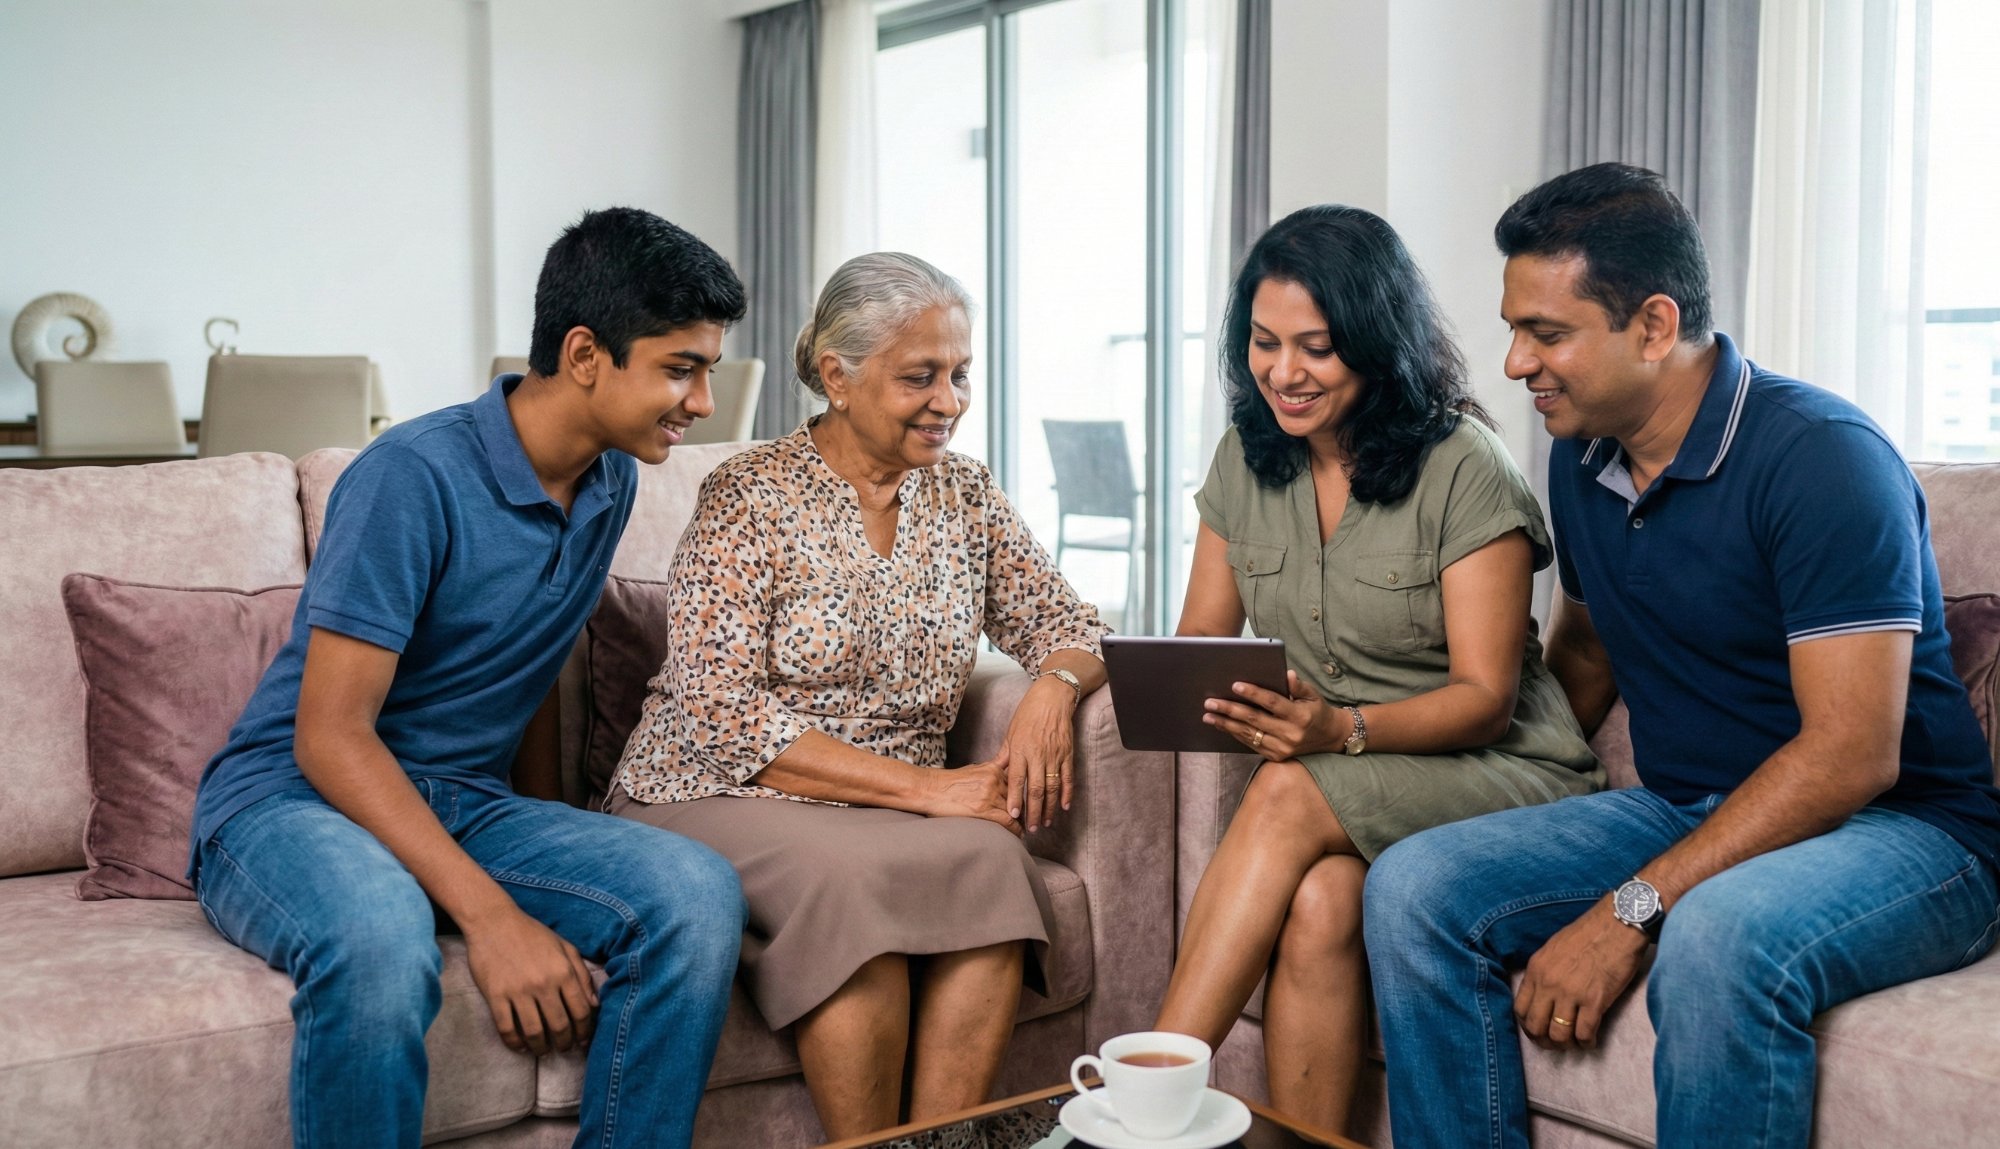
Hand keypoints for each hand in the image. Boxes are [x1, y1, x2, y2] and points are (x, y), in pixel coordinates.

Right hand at [463, 906, 598, 1055]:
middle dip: (565, 1043)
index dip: (585, 1031)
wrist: (494, 922)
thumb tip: (595, 1004)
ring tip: (543, 1050)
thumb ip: (582, 974)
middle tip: (564, 1048)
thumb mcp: (564, 947)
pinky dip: (515, 1043)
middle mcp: (543, 983)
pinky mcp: (496, 996)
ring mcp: (518, 991)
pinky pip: (506, 1028)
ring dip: (541, 1047)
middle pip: (560, 1026)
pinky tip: (521, 1046)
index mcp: (563, 971)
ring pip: (534, 1032)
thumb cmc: (532, 933)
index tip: (583, 1040)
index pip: (582, 1011)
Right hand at [926, 752, 1024, 836]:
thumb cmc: (948, 783)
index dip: (1021, 798)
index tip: (1025, 806)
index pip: (1016, 785)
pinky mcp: (984, 810)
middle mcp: (994, 780)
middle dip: (1021, 810)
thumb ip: (990, 775)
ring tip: (1024, 830)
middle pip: (1017, 798)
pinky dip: (1015, 829)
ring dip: (1020, 821)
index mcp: (993, 769)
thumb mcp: (973, 770)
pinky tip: (1018, 835)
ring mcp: (990, 794)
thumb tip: (1002, 783)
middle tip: (1028, 820)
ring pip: (1014, 810)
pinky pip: (1008, 821)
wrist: (929, 789)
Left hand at [1003, 678, 1078, 831]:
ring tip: (1045, 822)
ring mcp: (1054, 755)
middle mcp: (1037, 755)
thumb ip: (1005, 756)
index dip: (1015, 798)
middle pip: (1035, 789)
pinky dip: (1067, 793)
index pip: (1016, 779)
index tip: (1012, 815)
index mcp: (1020, 750)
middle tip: (1030, 828)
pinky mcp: (1067, 754)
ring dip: (1049, 807)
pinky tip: (1063, 807)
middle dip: (1033, 811)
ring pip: (1052, 787)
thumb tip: (996, 772)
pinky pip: (1068, 777)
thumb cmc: (1028, 714)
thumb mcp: (1011, 733)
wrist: (1051, 699)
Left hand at [1201, 670, 1343, 759]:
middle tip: (1210, 702)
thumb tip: (1286, 674)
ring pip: (1249, 734)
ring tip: (1208, 715)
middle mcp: (1290, 734)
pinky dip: (1234, 733)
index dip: (1253, 693)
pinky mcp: (1276, 756)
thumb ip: (1298, 686)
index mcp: (1300, 716)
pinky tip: (1221, 724)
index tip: (1235, 685)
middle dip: (1230, 709)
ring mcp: (1282, 748)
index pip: (1273, 703)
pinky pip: (1251, 744)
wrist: (1330, 738)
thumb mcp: (1313, 694)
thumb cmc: (1317, 711)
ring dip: (1226, 724)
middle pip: (1255, 720)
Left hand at [1513, 899, 1649, 1050]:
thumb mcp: (1554, 948)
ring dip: (1566, 1044)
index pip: (1520, 1009)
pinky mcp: (1596, 1000)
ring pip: (1559, 1034)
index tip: (1537, 1031)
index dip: (1527, 1026)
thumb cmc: (1589, 933)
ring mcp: (1572, 993)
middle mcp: (1549, 983)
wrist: (1618, 924)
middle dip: (1543, 1041)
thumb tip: (1543, 995)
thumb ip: (1544, 972)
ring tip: (1574, 1043)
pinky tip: (1591, 1040)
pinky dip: (1587, 1042)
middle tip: (1554, 1044)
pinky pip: (1585, 1033)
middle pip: (1536, 1026)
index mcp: (1536, 969)